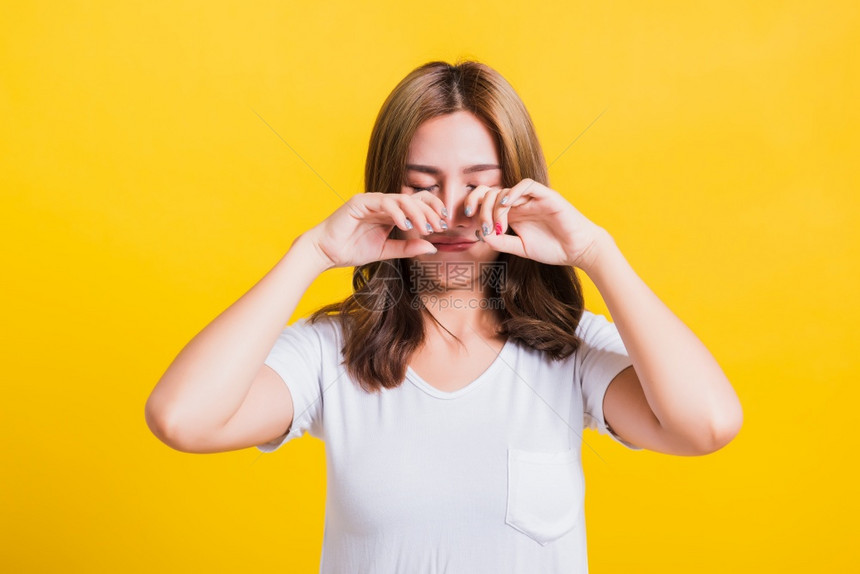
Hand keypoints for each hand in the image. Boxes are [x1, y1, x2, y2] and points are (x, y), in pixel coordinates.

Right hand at [302, 191, 446, 269]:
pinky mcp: (360, 202)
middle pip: (413, 198)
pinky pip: (384, 202)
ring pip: (401, 199)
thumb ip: (407, 248)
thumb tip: (433, 248)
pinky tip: (406, 224)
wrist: (325, 253)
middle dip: (430, 212)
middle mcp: (382, 203)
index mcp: (390, 213)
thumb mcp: (386, 251)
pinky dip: (397, 212)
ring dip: (417, 212)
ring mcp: (371, 201)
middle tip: (439, 227)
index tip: (444, 225)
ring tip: (425, 227)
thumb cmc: (351, 250)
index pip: (417, 203)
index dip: (432, 210)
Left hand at [472, 179, 609, 270]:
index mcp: (512, 213)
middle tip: (482, 225)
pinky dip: (514, 192)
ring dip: (495, 207)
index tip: (467, 223)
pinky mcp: (547, 196)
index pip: (486, 201)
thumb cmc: (552, 248)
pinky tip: (507, 205)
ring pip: (505, 190)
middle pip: (491, 192)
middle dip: (480, 207)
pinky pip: (527, 185)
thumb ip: (501, 241)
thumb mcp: (520, 247)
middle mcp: (520, 203)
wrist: (578, 250)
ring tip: (498, 226)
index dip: (473, 207)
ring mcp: (533, 198)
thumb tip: (481, 235)